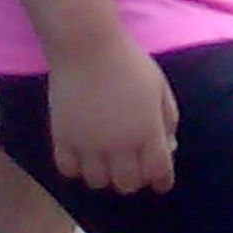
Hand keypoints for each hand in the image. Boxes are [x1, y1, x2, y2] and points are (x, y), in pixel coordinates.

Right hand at [48, 35, 179, 195]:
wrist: (87, 47)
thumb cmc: (129, 63)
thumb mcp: (160, 89)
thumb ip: (168, 120)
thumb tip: (169, 148)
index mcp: (147, 132)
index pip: (159, 172)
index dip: (162, 180)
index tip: (161, 181)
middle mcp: (119, 144)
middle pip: (127, 184)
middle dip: (134, 180)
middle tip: (133, 168)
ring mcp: (88, 143)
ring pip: (97, 182)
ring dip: (105, 176)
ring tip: (107, 162)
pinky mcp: (62, 138)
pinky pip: (68, 170)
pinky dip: (77, 168)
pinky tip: (83, 156)